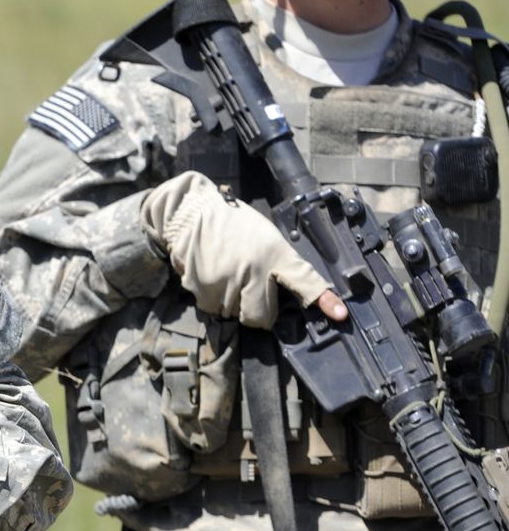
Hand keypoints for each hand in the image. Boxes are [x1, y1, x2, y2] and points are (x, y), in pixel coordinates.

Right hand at [141, 171, 346, 327]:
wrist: (192, 214)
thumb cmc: (234, 224)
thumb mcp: (267, 237)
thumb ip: (279, 264)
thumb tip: (288, 292)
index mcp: (274, 255)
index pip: (305, 280)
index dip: (323, 300)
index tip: (340, 314)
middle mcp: (253, 271)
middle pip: (263, 316)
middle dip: (260, 311)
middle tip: (253, 294)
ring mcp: (227, 281)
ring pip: (236, 314)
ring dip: (234, 303)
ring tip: (228, 277)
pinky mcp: (203, 288)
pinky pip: (213, 308)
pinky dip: (214, 299)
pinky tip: (213, 278)